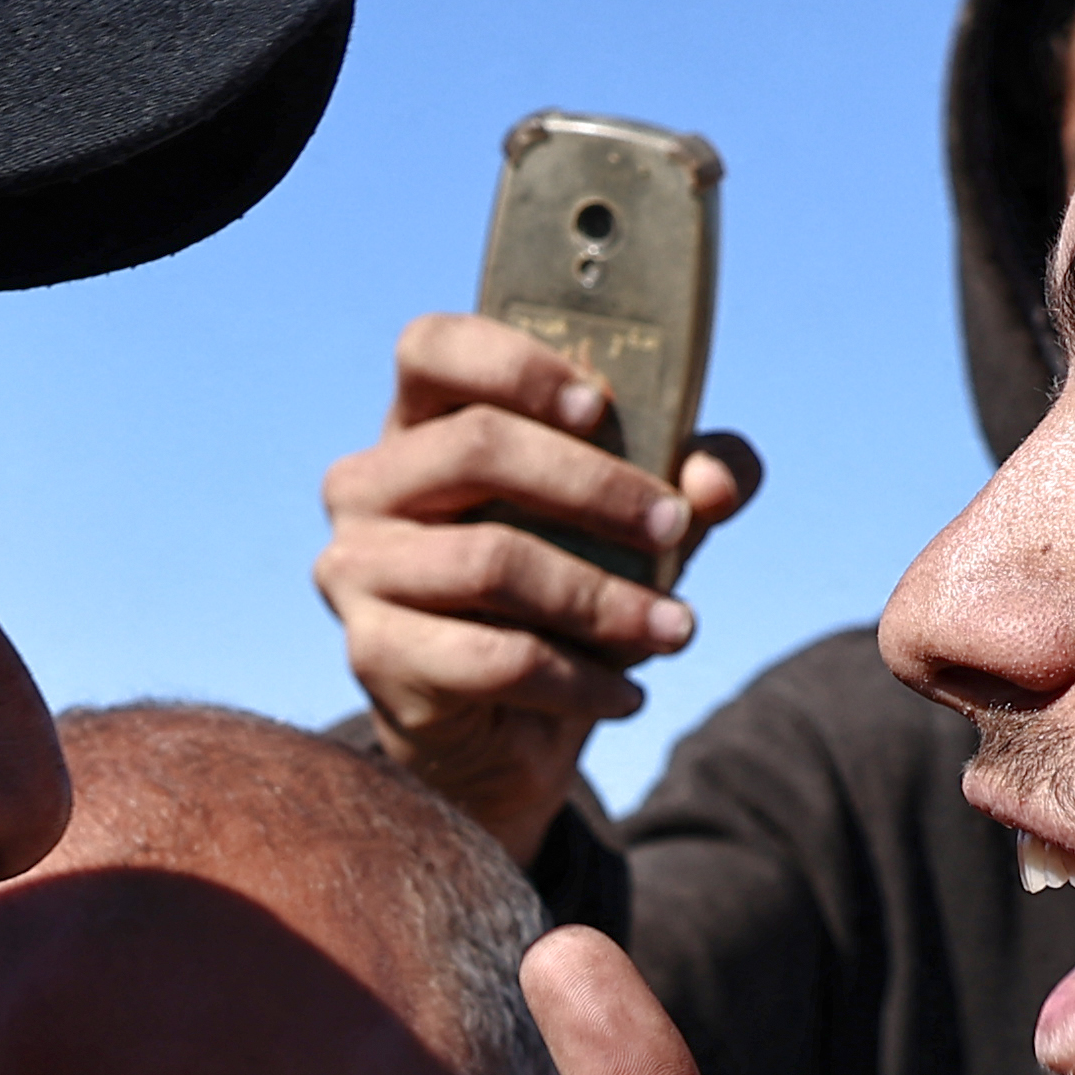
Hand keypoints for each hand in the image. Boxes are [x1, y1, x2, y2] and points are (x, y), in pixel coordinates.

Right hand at [321, 312, 765, 849]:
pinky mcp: (373, 653)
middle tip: (674, 524)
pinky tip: (628, 693)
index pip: (432, 347)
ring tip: (676, 628)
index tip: (598, 403)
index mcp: (423, 422)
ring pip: (490, 560)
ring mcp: (356, 568)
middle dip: (594, 485)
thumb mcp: (636, 523)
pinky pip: (492, 657)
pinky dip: (578, 680)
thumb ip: (690, 481)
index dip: (513, 364)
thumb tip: (717, 480)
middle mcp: (369, 484)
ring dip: (603, 598)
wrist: (504, 727)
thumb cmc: (565, 591)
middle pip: (475, 445)